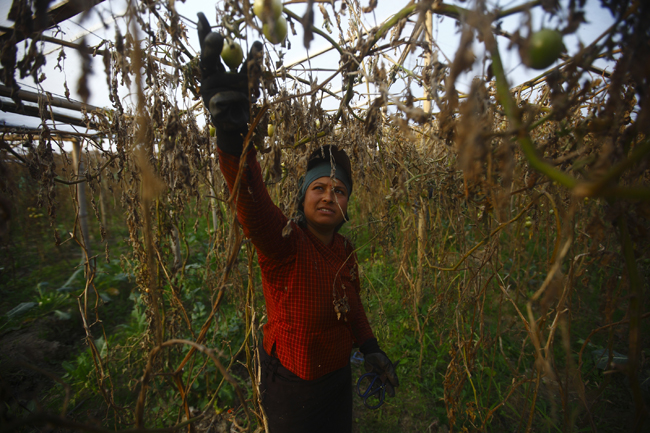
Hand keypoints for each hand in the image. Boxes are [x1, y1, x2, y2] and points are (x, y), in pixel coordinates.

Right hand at [197, 13, 262, 136]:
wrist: (239, 126)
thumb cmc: (242, 101)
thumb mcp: (248, 79)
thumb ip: (250, 62)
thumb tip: (258, 42)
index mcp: (213, 70)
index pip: (207, 48)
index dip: (203, 32)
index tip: (201, 16)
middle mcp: (206, 79)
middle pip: (207, 60)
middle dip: (211, 47)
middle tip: (218, 35)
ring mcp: (207, 93)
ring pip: (227, 80)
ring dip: (242, 86)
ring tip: (247, 96)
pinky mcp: (211, 107)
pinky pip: (228, 97)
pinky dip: (238, 100)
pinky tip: (239, 106)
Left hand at [364, 351, 398, 397]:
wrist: (371, 353)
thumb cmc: (381, 358)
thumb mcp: (387, 365)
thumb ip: (391, 374)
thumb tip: (396, 385)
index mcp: (389, 373)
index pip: (393, 381)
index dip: (393, 385)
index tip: (394, 389)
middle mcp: (384, 376)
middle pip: (387, 385)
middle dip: (389, 390)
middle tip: (391, 395)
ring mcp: (377, 378)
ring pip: (380, 387)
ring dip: (381, 392)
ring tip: (381, 398)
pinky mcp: (371, 378)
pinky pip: (373, 385)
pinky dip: (374, 390)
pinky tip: (376, 395)